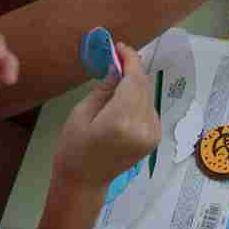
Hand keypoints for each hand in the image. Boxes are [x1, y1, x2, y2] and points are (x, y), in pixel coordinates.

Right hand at [54, 44, 161, 190]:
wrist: (84, 182)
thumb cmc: (74, 148)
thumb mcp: (82, 113)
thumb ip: (104, 88)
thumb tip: (117, 67)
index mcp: (122, 120)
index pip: (134, 80)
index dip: (130, 59)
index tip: (120, 47)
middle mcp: (143, 126)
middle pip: (144, 86)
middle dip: (132, 69)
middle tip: (116, 57)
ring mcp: (152, 133)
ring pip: (148, 96)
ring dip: (135, 84)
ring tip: (117, 77)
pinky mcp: (154, 138)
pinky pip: (149, 108)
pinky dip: (138, 99)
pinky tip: (124, 99)